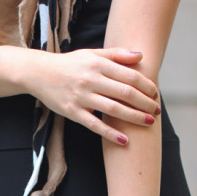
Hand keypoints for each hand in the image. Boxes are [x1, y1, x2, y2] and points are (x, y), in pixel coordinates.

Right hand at [28, 48, 159, 144]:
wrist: (40, 73)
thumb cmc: (70, 64)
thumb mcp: (92, 54)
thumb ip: (116, 55)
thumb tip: (140, 56)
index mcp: (98, 64)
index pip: (129, 76)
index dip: (146, 86)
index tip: (156, 94)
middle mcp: (91, 80)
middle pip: (125, 93)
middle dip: (144, 103)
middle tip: (157, 111)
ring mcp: (82, 97)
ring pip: (113, 109)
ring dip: (134, 117)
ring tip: (148, 123)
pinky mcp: (73, 112)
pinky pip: (95, 125)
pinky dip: (110, 133)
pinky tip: (124, 141)